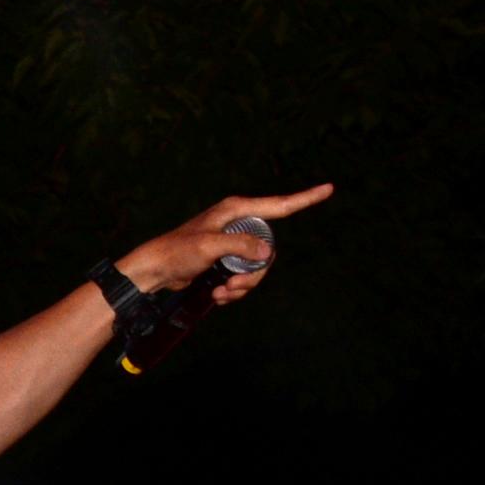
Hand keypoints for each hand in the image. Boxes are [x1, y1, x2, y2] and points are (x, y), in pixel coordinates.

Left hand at [118, 184, 335, 300]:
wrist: (155, 269)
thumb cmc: (177, 251)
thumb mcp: (209, 247)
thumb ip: (240, 247)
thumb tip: (269, 252)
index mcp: (237, 210)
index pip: (279, 205)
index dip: (305, 198)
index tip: (329, 189)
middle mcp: (239, 222)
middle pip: (269, 250)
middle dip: (255, 274)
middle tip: (233, 286)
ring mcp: (234, 241)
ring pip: (258, 267)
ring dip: (243, 286)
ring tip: (222, 292)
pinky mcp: (227, 259)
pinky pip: (245, 276)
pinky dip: (234, 290)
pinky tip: (218, 295)